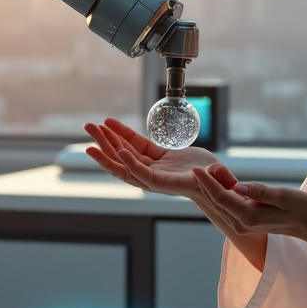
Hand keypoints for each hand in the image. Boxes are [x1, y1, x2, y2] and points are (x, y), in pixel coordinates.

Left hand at [83, 118, 218, 198]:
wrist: (214, 181)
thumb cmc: (215, 182)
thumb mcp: (215, 178)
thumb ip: (213, 175)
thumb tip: (214, 171)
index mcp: (166, 184)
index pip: (144, 176)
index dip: (132, 165)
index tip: (121, 152)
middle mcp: (153, 177)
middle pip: (124, 164)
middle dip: (106, 148)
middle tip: (91, 131)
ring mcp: (152, 166)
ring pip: (124, 153)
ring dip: (108, 139)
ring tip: (92, 126)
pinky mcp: (154, 156)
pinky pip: (135, 144)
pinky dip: (123, 134)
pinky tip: (110, 123)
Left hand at [193, 163, 306, 261]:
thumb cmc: (300, 207)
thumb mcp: (283, 195)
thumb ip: (259, 191)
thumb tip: (237, 187)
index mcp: (249, 217)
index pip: (221, 198)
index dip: (207, 183)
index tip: (196, 170)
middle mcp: (242, 224)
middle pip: (217, 202)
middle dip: (205, 185)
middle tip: (196, 168)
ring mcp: (243, 226)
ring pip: (220, 206)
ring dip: (211, 190)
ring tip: (203, 173)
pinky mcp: (245, 222)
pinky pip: (227, 207)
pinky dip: (220, 195)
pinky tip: (216, 183)